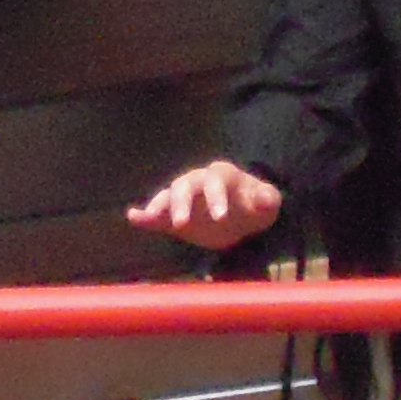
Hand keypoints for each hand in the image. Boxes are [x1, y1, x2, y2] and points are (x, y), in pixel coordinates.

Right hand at [128, 159, 285, 249]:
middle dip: (182, 203)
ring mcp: (183, 199)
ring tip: (151, 216)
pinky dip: (145, 216)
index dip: (217, 197)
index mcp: (221, 176)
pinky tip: (133, 217)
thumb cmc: (253, 206)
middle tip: (182, 223)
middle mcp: (197, 182)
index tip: (220, 217)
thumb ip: (267, 200)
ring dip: (160, 206)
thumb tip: (265, 199)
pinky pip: (157, 215)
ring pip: (167, 196)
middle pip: (185, 186)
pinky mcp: (173, 216)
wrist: (240, 218)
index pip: (215, 182)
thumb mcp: (266, 203)